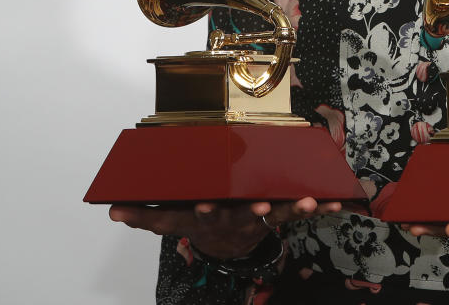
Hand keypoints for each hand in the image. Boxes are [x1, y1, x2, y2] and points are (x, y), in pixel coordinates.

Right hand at [109, 197, 341, 260]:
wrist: (227, 245)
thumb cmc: (199, 222)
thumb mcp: (169, 220)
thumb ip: (143, 217)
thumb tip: (111, 211)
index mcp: (210, 216)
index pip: (204, 215)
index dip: (206, 212)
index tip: (207, 206)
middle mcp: (235, 219)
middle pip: (244, 217)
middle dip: (253, 212)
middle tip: (261, 208)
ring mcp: (259, 219)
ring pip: (278, 216)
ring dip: (293, 210)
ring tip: (309, 204)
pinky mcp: (278, 215)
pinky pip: (300, 213)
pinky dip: (320, 208)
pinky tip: (337, 204)